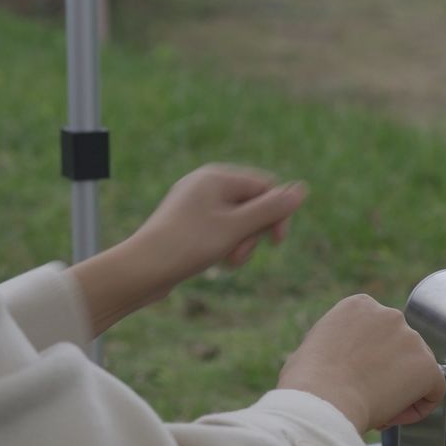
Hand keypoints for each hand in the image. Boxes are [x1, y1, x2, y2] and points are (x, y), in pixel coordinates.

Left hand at [136, 164, 306, 278]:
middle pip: (253, 204)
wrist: (143, 268)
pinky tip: (218, 260)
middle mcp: (205, 184)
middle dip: (255, 232)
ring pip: (239, 220)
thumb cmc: (188, 244)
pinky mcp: (190, 223)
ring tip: (228, 260)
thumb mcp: (236, 227)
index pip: (265, 187)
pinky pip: (222, 229)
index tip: (276, 242)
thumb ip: (271, 209)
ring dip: (242, 242)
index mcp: (216, 177)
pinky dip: (227, 245)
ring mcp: (196, 204)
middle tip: (240, 254)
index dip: (276, 214)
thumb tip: (302, 189)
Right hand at [278, 295, 445, 432]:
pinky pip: (434, 390)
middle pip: (401, 348)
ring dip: (402, 390)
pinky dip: (420, 406)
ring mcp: (411, 338)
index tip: (358, 377)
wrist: (322, 399)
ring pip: (417, 370)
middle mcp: (389, 315)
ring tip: (376, 407)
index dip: (371, 359)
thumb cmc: (309, 381)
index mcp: (360, 305)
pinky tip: (396, 414)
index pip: (379, 332)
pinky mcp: (426, 366)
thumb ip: (341, 344)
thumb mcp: (317, 345)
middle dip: (388, 373)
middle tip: (367, 396)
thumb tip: (346, 360)